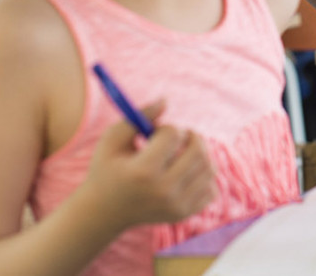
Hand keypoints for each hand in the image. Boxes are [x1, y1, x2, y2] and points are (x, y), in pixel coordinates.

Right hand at [82, 101, 216, 228]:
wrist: (104, 212)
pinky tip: (186, 174)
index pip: (174, 135)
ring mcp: (176, 205)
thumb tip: (165, 100)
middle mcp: (163, 191)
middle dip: (192, 136)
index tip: (155, 134)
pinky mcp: (184, 214)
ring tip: (181, 155)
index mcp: (143, 171)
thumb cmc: (107, 169)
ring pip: (209, 168)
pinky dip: (203, 177)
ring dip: (199, 155)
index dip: (166, 128)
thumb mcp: (113, 139)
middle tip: (181, 137)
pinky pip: (212, 189)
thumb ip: (139, 116)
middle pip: (198, 151)